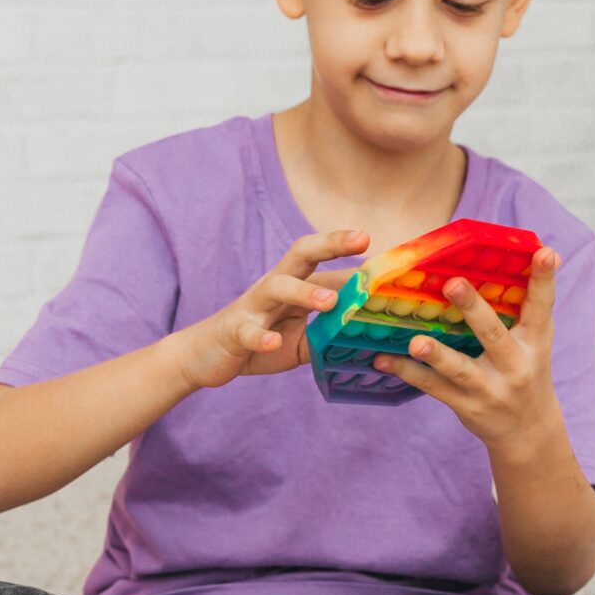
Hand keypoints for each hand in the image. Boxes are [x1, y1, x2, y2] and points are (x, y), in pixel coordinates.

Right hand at [172, 229, 367, 389]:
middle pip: (301, 254)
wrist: (206, 355)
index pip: (326, 262)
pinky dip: (260, 336)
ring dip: (303, 292)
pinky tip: (272, 342)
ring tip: (329, 302)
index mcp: (295, 285)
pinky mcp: (235, 331)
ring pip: (277, 287)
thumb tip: (370, 333)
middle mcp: (275, 287)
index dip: (355, 257)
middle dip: (331, 243)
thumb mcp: (302, 337)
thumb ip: (331, 332)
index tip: (389, 254)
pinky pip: (248, 331)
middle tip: (361, 239)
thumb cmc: (261, 339)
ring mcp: (254, 307)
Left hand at [375, 246, 566, 453]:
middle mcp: (515, 364)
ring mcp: (489, 388)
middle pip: (493, 334)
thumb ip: (530, 304)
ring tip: (415, 341)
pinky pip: (433, 387)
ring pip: (459, 368)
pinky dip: (407, 372)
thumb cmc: (527, 371)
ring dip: (436, 354)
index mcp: (534, 341)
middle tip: (453, 284)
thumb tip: (537, 252)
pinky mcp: (466, 405)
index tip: (543, 252)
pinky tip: (383, 359)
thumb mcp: (536, 340)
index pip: (541, 305)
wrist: (528, 432)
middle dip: (473, 309)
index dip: (542, 278)